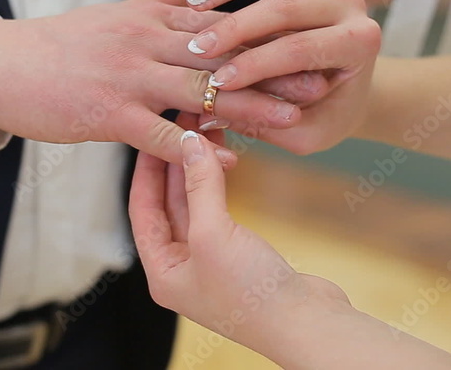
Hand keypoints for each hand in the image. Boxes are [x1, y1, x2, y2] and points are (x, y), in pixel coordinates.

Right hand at [0, 0, 313, 164]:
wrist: (1, 67)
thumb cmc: (59, 44)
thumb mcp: (114, 13)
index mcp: (151, 20)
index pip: (221, 24)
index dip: (267, 35)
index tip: (308, 43)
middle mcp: (145, 42)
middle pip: (221, 55)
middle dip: (274, 68)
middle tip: (322, 81)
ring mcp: (127, 77)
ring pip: (198, 90)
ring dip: (248, 106)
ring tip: (292, 119)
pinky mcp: (106, 113)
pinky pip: (159, 133)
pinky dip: (194, 147)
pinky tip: (227, 160)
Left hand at [130, 125, 349, 362]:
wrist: (308, 324)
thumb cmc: (252, 294)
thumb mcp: (214, 234)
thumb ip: (199, 186)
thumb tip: (189, 142)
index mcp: (162, 272)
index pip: (141, 209)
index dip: (146, 169)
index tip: (153, 133)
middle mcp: (182, 268)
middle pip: (168, 205)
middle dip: (175, 165)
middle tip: (181, 126)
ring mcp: (211, 262)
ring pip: (196, 206)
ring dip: (197, 172)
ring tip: (202, 135)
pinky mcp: (239, 256)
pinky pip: (220, 212)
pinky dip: (218, 186)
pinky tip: (223, 163)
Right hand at [184, 0, 381, 154]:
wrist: (353, 92)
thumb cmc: (328, 118)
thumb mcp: (305, 135)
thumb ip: (262, 125)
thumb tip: (206, 114)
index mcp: (358, 45)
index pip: (300, 49)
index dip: (257, 65)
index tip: (218, 83)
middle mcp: (348, 7)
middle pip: (286, 4)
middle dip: (237, 26)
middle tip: (198, 47)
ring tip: (193, 0)